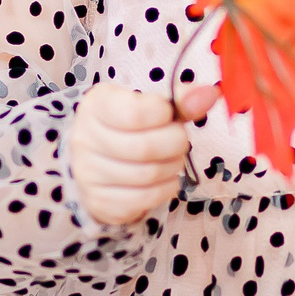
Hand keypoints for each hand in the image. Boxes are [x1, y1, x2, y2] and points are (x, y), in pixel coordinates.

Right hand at [68, 82, 218, 225]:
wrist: (100, 159)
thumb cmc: (129, 127)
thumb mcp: (148, 105)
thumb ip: (179, 100)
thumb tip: (210, 94)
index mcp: (96, 106)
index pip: (136, 114)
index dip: (165, 115)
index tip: (171, 114)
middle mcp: (84, 139)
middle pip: (145, 147)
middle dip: (175, 144)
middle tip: (179, 141)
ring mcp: (88, 173)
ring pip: (147, 175)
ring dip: (173, 167)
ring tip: (173, 159)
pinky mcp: (98, 201)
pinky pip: (144, 199)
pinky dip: (165, 189)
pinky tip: (165, 178)